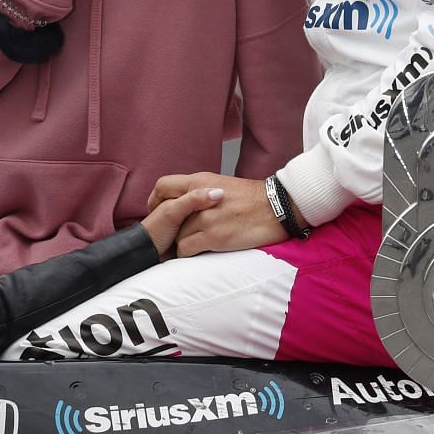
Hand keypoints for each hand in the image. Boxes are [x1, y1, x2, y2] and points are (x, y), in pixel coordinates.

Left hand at [148, 174, 285, 256]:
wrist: (278, 207)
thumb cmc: (254, 199)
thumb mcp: (223, 185)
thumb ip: (201, 192)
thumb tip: (188, 202)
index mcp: (200, 181)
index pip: (163, 186)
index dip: (156, 200)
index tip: (160, 211)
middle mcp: (198, 198)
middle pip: (170, 217)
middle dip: (172, 228)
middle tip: (177, 235)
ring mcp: (205, 218)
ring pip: (177, 235)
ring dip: (183, 242)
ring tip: (195, 244)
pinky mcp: (214, 236)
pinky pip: (186, 249)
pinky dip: (189, 253)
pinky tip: (200, 251)